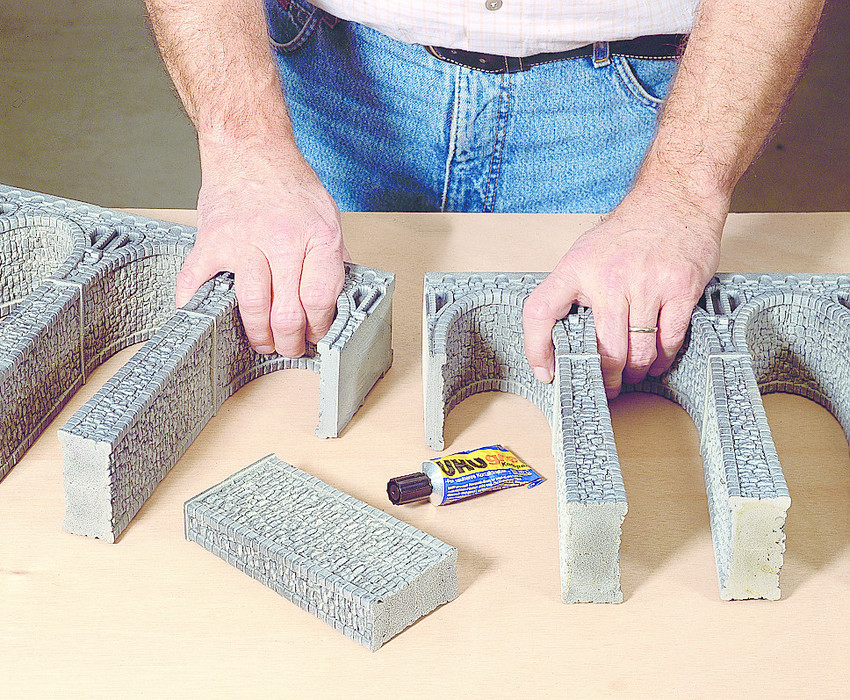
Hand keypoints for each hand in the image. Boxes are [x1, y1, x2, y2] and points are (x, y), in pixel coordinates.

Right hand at [175, 143, 347, 357]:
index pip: (321, 299)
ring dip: (259, 335)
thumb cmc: (287, 182)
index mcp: (317, 236)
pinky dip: (195, 307)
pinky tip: (205, 321)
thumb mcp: (327, 215)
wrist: (249, 148)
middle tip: (290, 347)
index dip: (319, 326)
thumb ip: (332, 257)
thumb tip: (337, 298)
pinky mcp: (211, 242)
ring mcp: (243, 241)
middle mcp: (281, 239)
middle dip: (291, 341)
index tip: (316, 334)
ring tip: (263, 342)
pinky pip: (197, 283)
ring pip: (252, 306)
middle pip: (288, 311)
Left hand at [522, 189, 724, 397]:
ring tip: (633, 373)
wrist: (675, 197)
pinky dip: (663, 358)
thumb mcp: (587, 251)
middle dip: (606, 376)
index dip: (536, 348)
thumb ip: (575, 289)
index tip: (546, 371)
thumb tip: (564, 334)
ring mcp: (646, 284)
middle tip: (608, 385)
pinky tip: (657, 360)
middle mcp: (609, 277)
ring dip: (636, 371)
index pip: (541, 311)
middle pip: (604, 348)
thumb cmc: (630, 228)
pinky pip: (670, 339)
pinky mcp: (680, 288)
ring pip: (638, 350)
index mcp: (577, 268)